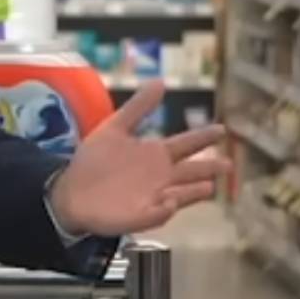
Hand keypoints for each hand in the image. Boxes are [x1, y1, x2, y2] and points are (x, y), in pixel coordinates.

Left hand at [49, 81, 230, 236]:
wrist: (70, 191)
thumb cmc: (94, 161)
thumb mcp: (114, 128)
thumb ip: (138, 108)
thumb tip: (160, 82)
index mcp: (154, 155)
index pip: (185, 145)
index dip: (203, 137)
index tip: (222, 129)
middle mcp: (159, 177)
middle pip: (190, 172)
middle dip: (209, 168)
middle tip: (229, 164)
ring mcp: (152, 198)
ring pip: (179, 195)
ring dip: (192, 192)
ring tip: (208, 188)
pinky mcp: (139, 216)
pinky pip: (156, 214)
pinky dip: (164, 209)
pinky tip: (170, 202)